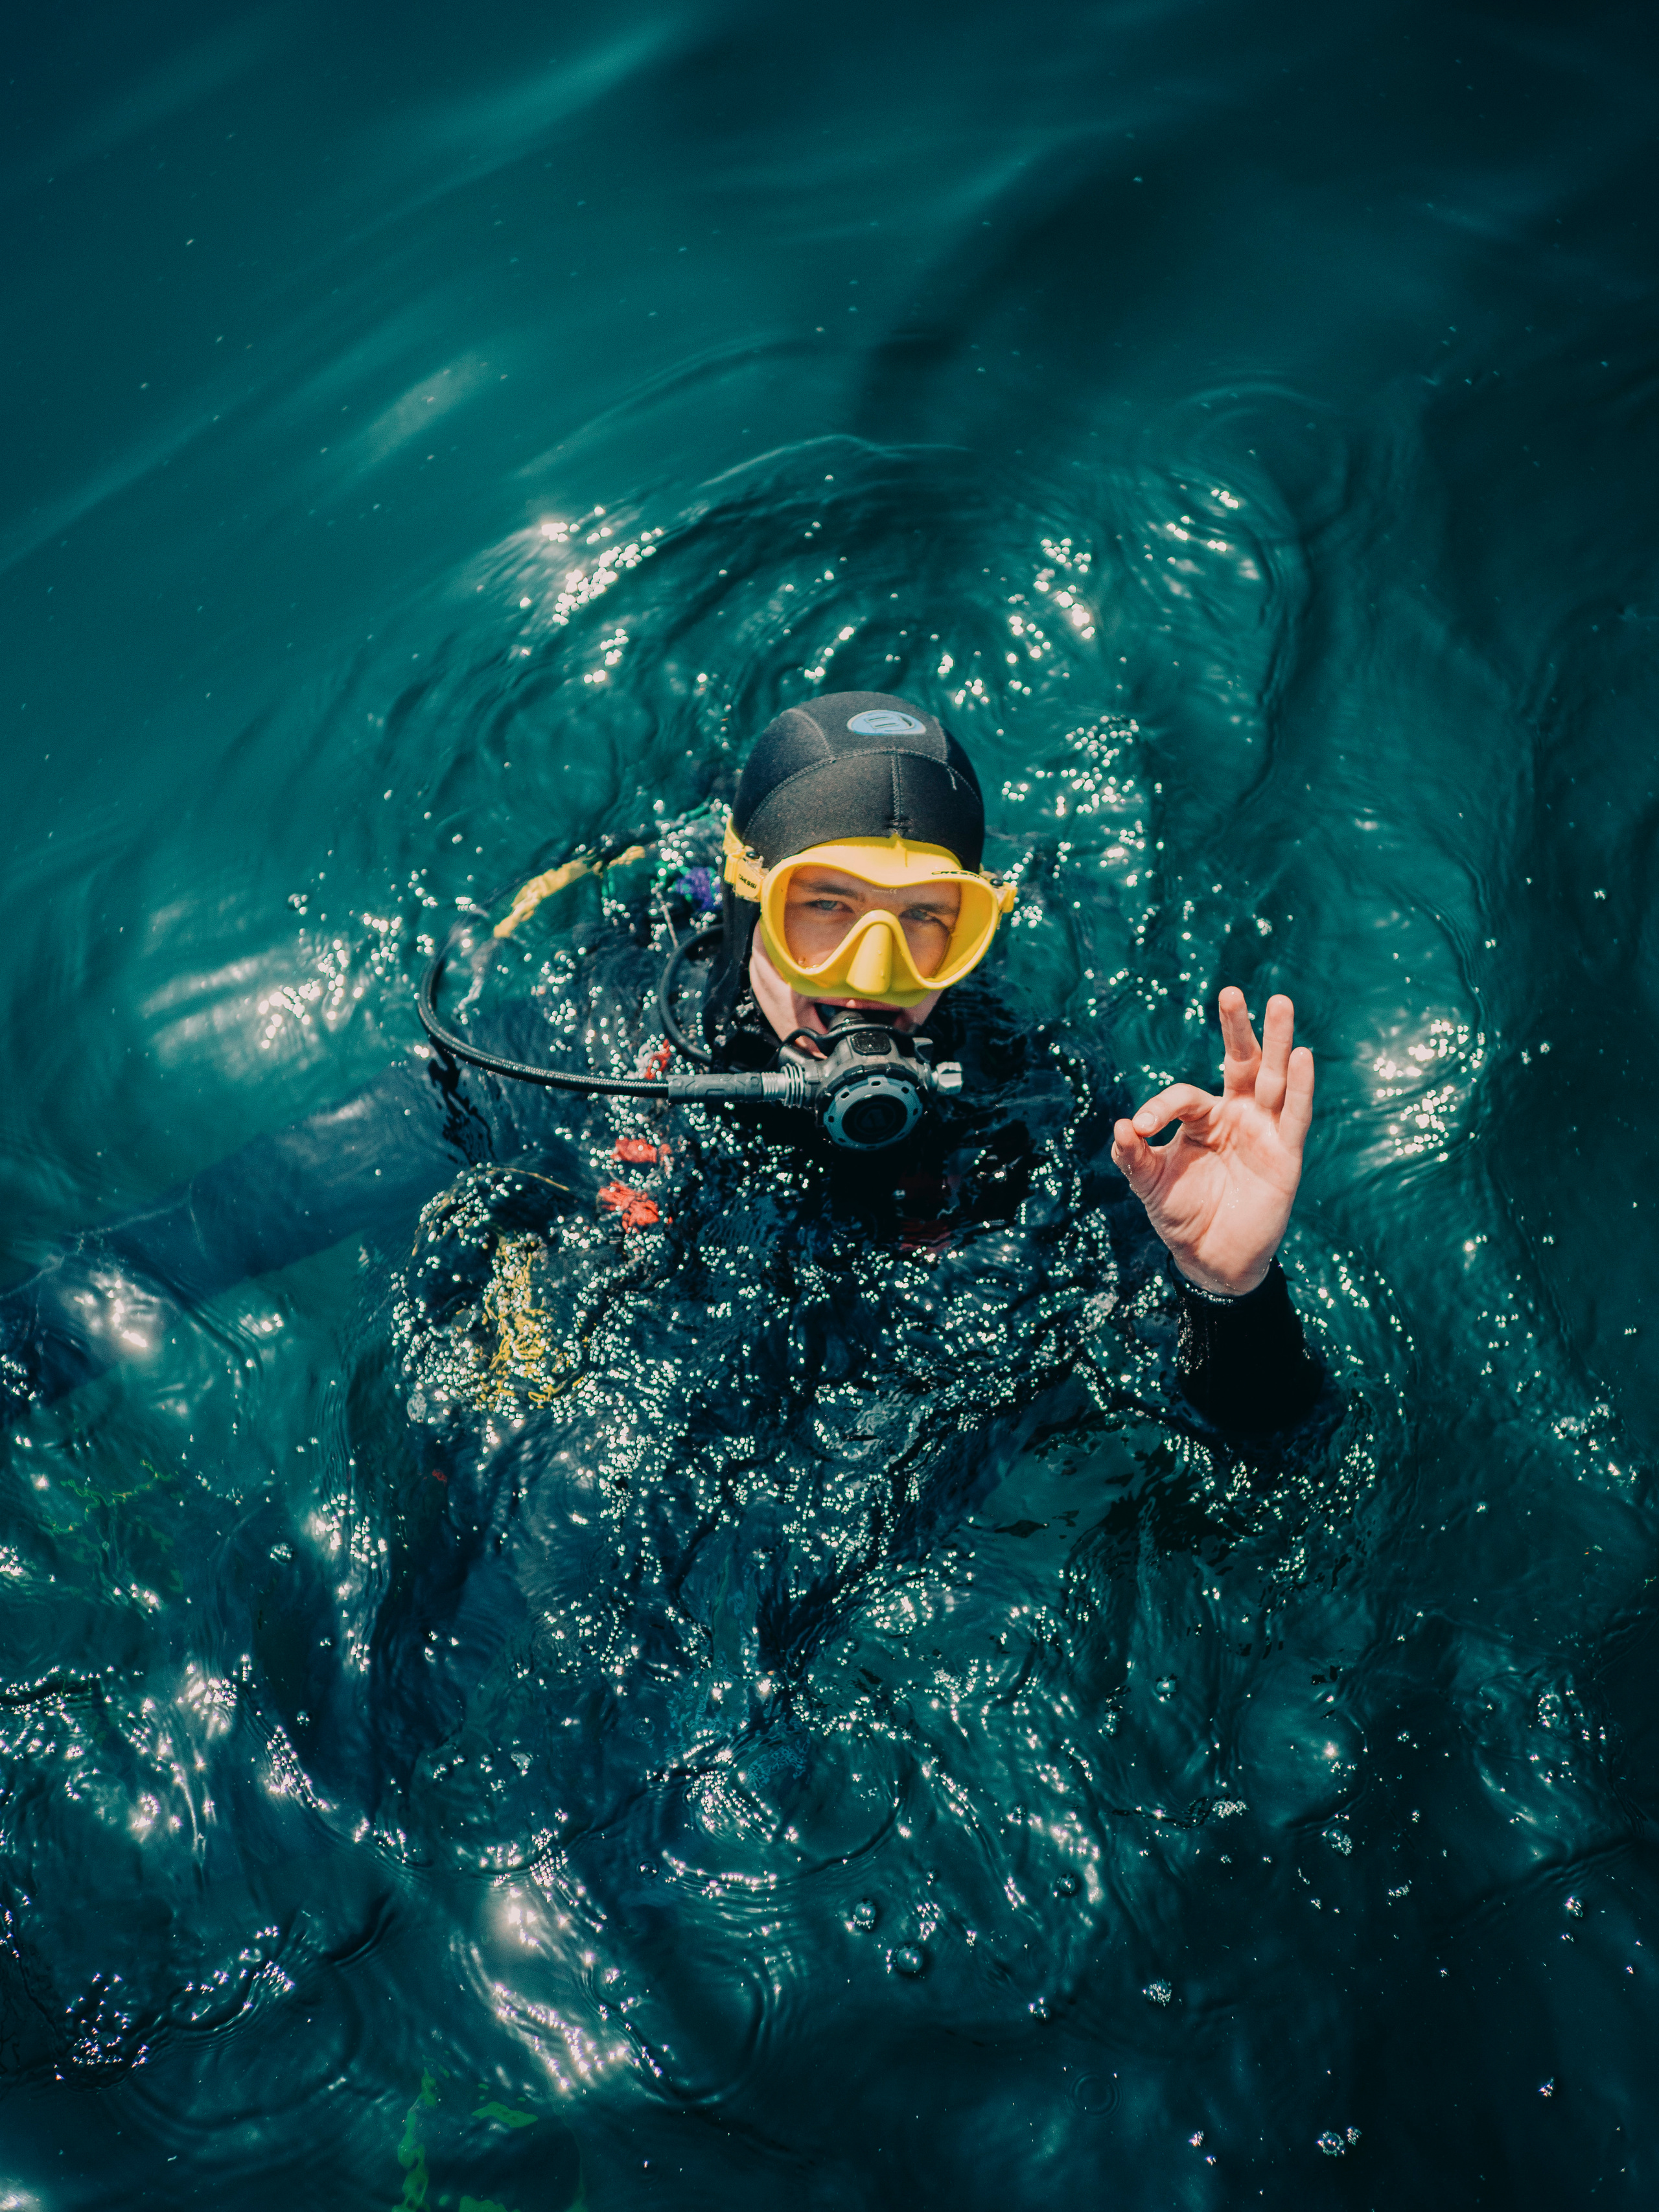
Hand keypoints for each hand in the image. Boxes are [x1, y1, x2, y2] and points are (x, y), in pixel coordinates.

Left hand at [1110, 988, 1312, 1296]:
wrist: (1212, 1259)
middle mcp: (1237, 1116)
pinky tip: (1302, 1056)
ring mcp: (1264, 1131)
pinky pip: (1295, 1116)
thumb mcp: (1149, 1185)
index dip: (1161, 1107)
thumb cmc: (1181, 1216)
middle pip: (1241, 1063)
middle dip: (1237, 1028)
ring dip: (1278, 1041)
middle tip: (1231, 993)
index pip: (1184, 1097)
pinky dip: (1300, 1088)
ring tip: (1280, 1002)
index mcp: (1202, 1119)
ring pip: (1273, 1079)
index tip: (1141, 1128)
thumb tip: (1121, 1125)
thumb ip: (1134, 1156)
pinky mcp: (1285, 1154)